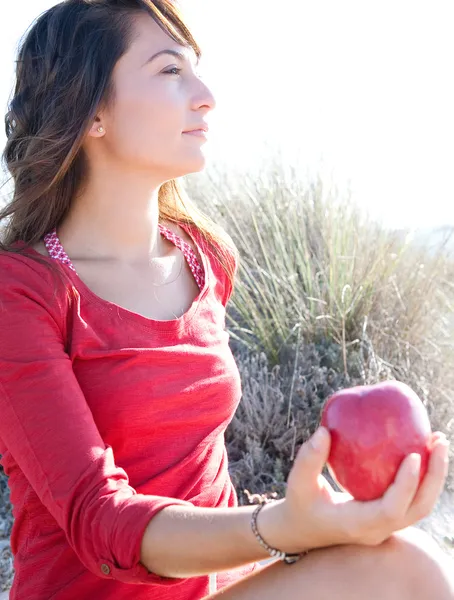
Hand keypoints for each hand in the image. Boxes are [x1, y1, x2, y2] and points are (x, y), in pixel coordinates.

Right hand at [273, 426, 448, 552]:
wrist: (303, 530)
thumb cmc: (300, 504)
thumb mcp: (297, 483)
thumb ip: (308, 459)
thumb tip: (325, 430)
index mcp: (358, 524)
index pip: (391, 509)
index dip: (406, 484)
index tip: (414, 454)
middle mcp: (378, 529)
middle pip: (418, 508)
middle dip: (434, 475)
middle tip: (438, 440)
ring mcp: (386, 526)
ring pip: (421, 505)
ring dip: (434, 475)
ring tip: (438, 442)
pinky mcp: (388, 517)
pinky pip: (413, 498)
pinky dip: (423, 476)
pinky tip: (422, 449)